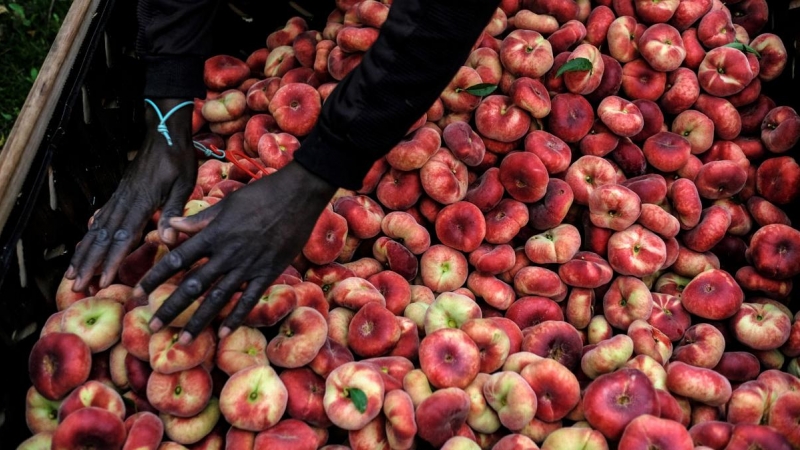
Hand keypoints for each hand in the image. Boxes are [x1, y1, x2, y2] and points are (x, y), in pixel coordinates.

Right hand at [66, 99, 196, 290]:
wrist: (164, 132)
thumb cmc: (177, 159)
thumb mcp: (182, 185)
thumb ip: (171, 212)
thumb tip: (166, 240)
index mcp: (140, 202)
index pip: (122, 238)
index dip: (111, 261)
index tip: (101, 281)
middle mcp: (124, 202)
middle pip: (103, 238)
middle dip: (89, 264)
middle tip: (75, 286)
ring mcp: (119, 197)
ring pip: (97, 230)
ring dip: (84, 253)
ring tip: (72, 273)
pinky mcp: (120, 193)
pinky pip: (101, 217)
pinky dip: (91, 234)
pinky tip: (86, 245)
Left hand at [132, 160, 336, 342]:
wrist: (298, 195)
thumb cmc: (261, 194)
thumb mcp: (226, 204)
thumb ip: (198, 220)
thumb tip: (170, 227)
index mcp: (213, 234)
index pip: (177, 259)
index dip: (156, 276)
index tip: (139, 292)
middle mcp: (227, 254)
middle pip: (193, 285)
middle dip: (172, 307)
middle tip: (153, 326)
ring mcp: (248, 265)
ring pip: (218, 298)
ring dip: (200, 321)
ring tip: (184, 340)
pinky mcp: (269, 272)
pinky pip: (249, 300)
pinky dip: (236, 318)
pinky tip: (223, 334)